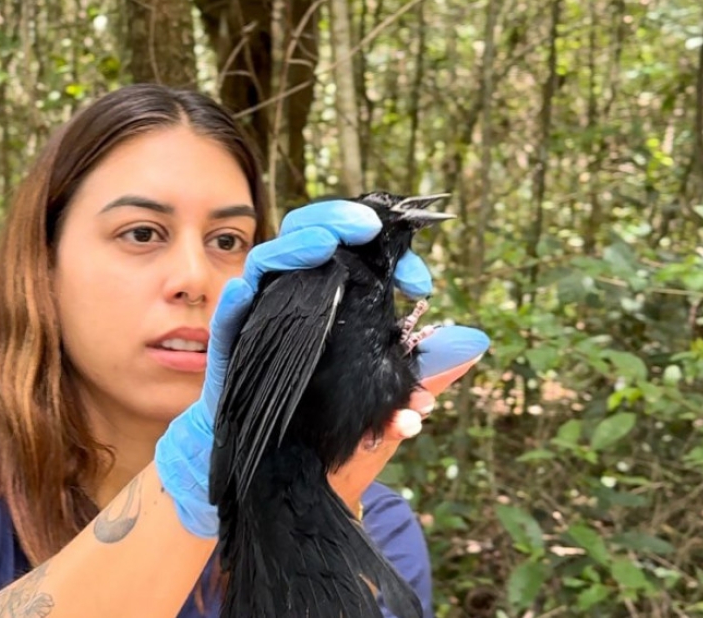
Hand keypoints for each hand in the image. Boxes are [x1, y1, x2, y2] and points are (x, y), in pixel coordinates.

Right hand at [154, 200, 483, 538]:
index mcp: (334, 305)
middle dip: (334, 222)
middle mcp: (296, 304)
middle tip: (366, 226)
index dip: (387, 252)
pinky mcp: (232, 354)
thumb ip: (425, 370)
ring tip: (322, 242)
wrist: (291, 480)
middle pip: (306, 241)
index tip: (421, 284)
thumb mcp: (390, 399)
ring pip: (266, 268)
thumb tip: (475, 341)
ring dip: (292, 247)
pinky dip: (235, 300)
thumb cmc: (337, 429)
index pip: (355, 255)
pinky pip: (227, 321)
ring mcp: (260, 324)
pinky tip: (246, 289)